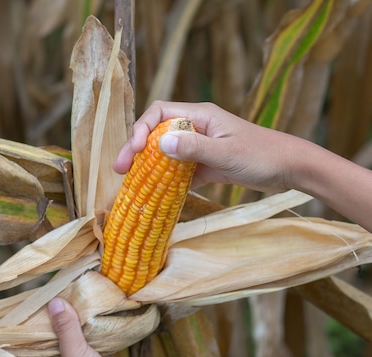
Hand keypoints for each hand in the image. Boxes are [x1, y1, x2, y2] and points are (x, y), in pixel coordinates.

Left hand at [33, 298, 152, 356]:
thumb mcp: (74, 354)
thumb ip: (65, 328)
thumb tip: (54, 301)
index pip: (33, 343)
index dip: (35, 322)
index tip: (37, 300)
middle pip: (54, 337)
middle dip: (58, 317)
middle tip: (57, 291)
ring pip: (73, 337)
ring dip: (76, 321)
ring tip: (74, 294)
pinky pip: (90, 340)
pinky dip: (92, 328)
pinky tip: (92, 309)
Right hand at [114, 101, 306, 191]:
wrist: (289, 169)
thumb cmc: (262, 155)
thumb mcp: (226, 152)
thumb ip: (193, 148)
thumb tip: (157, 144)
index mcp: (199, 116)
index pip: (159, 113)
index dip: (141, 129)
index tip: (134, 150)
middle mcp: (195, 128)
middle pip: (155, 132)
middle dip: (135, 148)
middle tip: (119, 169)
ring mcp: (198, 146)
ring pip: (163, 152)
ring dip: (145, 164)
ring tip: (128, 181)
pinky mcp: (203, 165)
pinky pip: (175, 169)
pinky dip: (162, 178)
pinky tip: (152, 191)